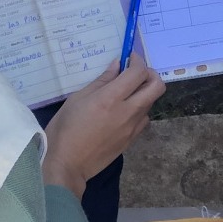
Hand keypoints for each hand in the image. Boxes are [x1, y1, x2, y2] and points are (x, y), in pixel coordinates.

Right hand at [41, 55, 165, 195]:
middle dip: (150, 74)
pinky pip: (143, 118)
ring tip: (126, 92)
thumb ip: (101, 81)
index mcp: (111, 98)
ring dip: (143, 92)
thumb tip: (117, 65)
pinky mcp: (132, 139)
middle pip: (157, 86)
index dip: (137, 60)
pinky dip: (138, 109)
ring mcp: (132, 127)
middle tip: (135, 73)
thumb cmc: (65, 128)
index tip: (129, 57)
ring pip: (151, 102)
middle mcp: (128, 111)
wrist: (67, 163)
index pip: (139, 72)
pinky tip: (123, 111)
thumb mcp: (78, 98)